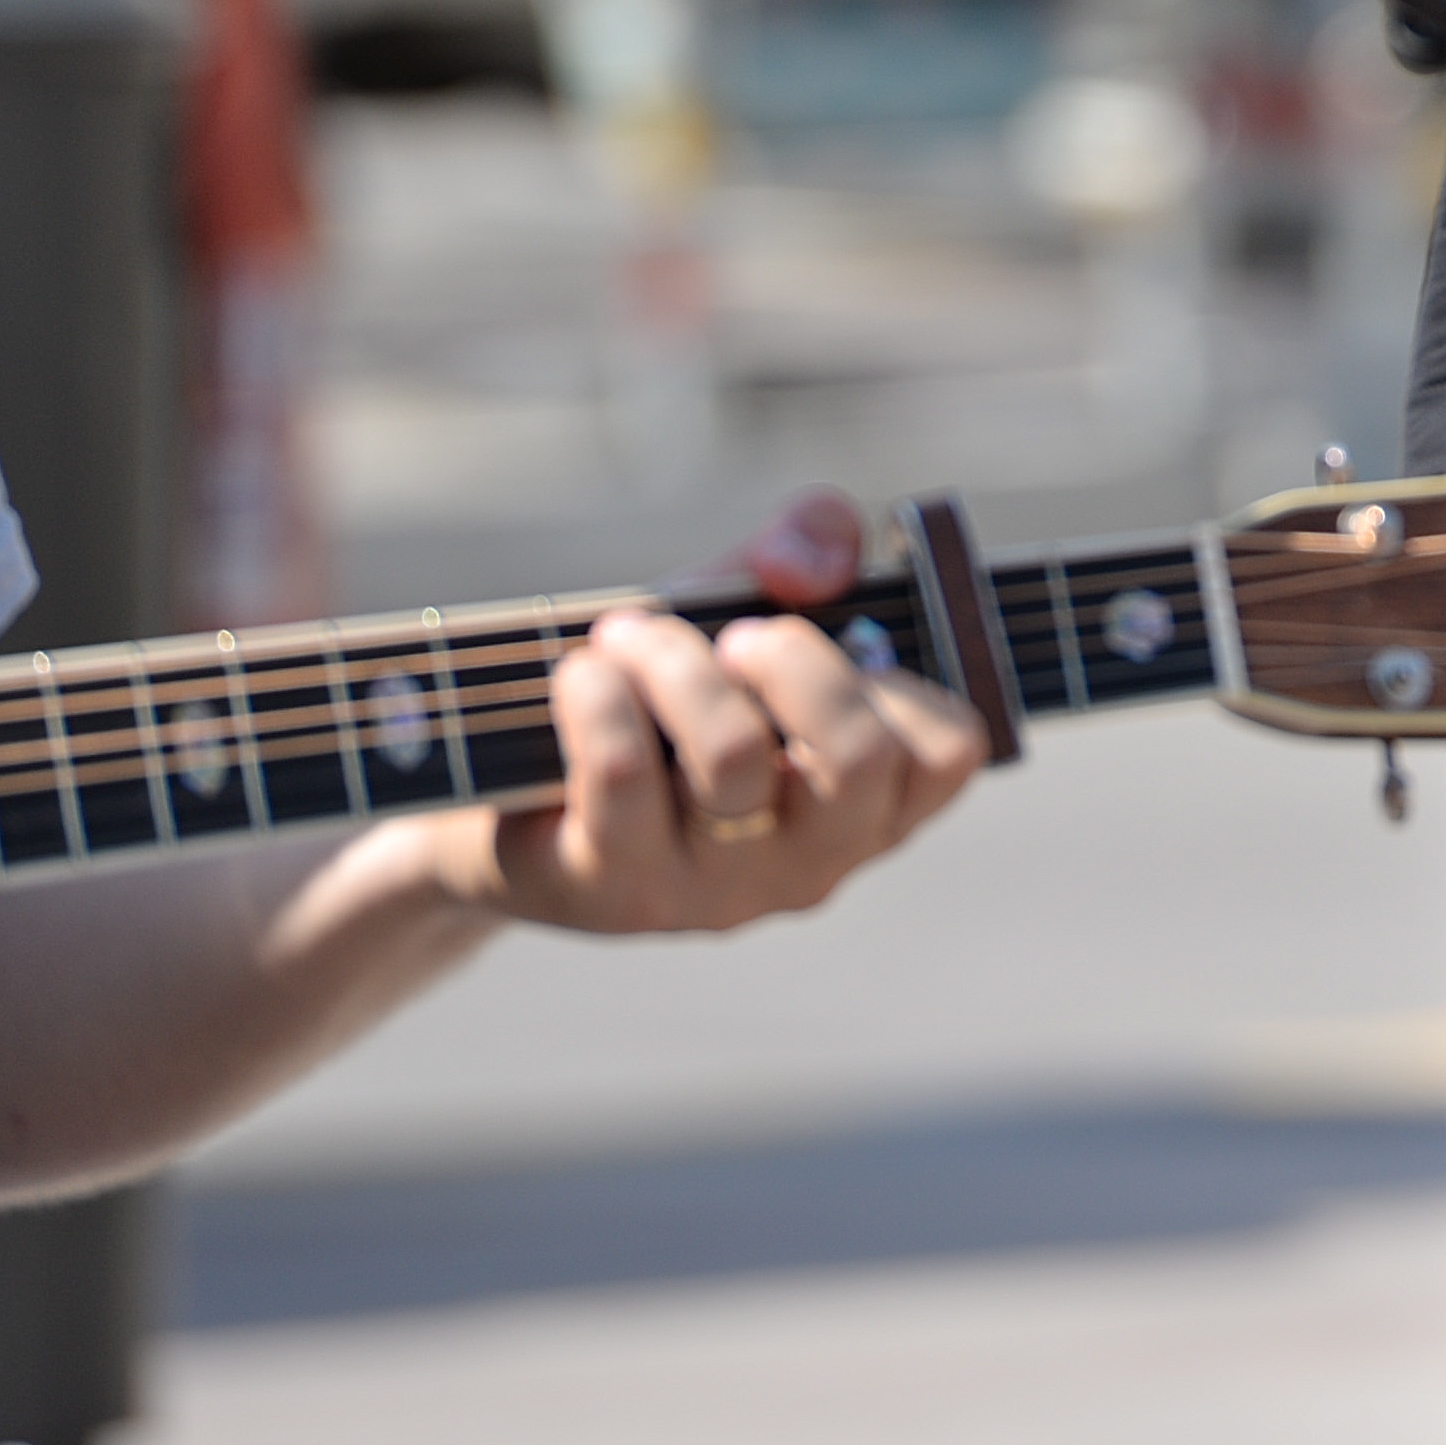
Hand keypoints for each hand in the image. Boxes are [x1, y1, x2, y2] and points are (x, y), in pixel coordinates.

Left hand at [431, 490, 990, 933]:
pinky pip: (624, 772)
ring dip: (674, 659)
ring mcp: (712, 890)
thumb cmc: (653, 695)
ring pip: (732, 755)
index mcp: (866, 803)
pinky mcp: (610, 892)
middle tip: (734, 634)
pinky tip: (579, 676)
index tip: (827, 636)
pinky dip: (600, 693)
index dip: (897, 675)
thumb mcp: (738, 609)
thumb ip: (802, 551)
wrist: (497, 784)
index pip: (948, 751)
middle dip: (794, 658)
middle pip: (860, 757)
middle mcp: (808, 861)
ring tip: (627, 635)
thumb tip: (815, 560)